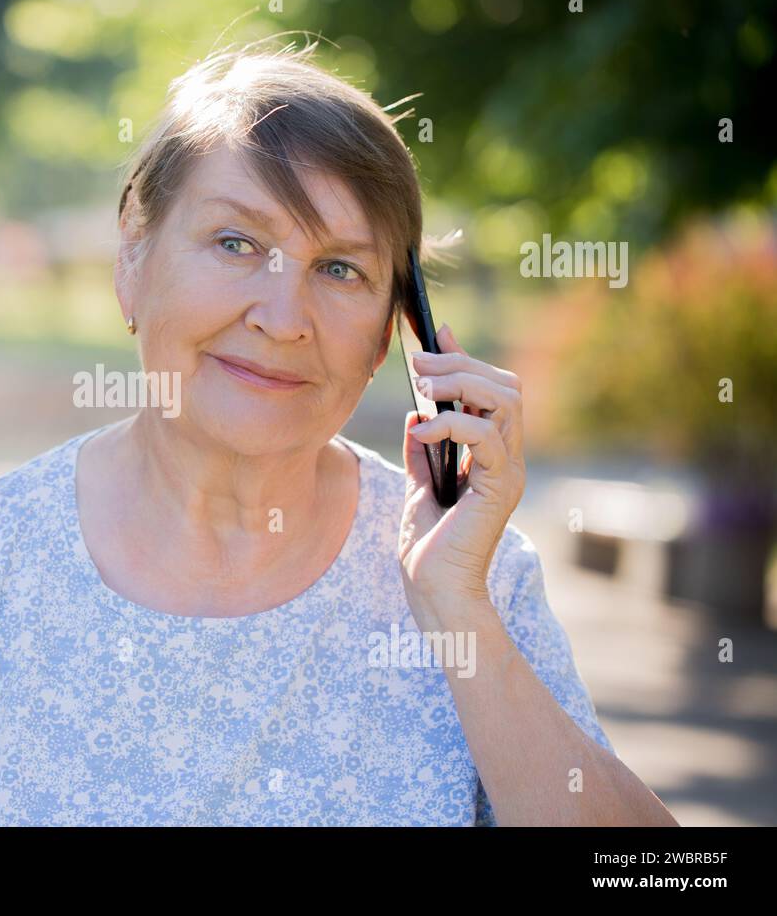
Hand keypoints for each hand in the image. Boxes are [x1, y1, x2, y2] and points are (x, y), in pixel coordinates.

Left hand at [399, 323, 525, 624]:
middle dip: (460, 365)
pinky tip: (423, 427)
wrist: (435, 593)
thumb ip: (423, 453)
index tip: (437, 332)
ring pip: (504, 400)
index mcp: (491, 457)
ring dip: (460, 383)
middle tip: (418, 362)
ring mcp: (508, 472)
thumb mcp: (418, 489)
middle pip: (504, 386)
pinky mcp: (500, 487)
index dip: (465, 358)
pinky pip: (487, 436)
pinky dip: (454, 422)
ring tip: (422, 385)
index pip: (490, 391)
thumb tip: (416, 415)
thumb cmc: (428, 550)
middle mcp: (507, 459)